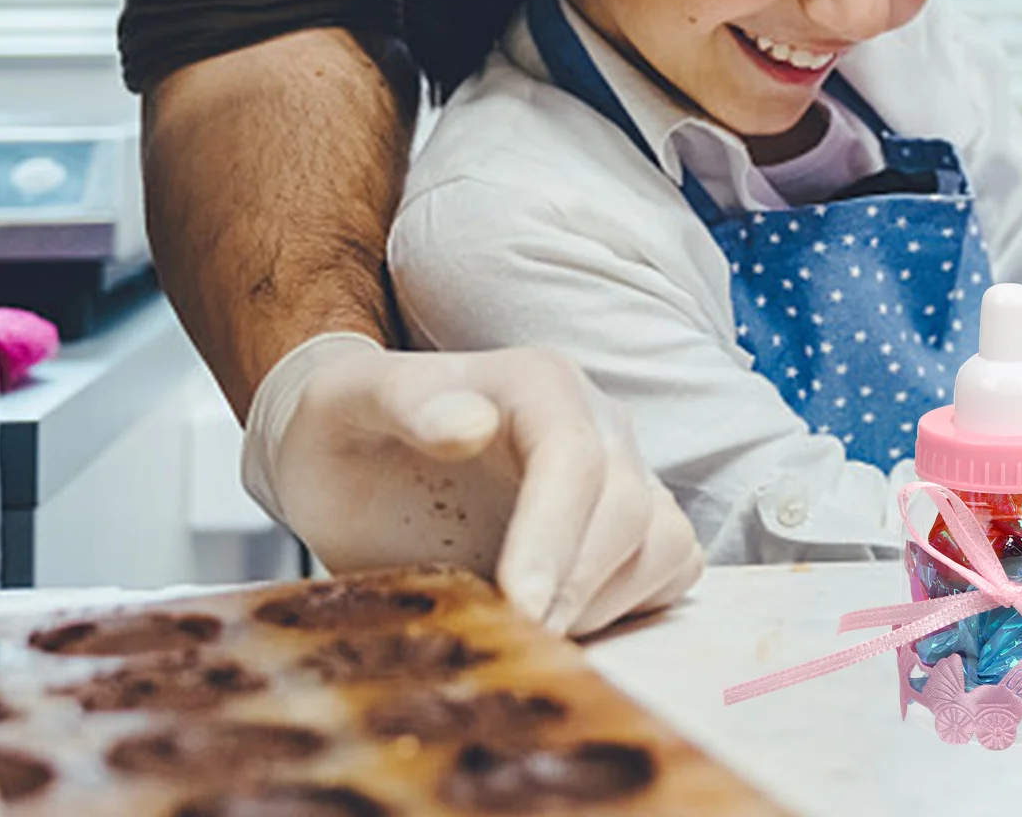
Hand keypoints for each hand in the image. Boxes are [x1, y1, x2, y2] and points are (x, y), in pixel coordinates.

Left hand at [242, 335, 703, 636]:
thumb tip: (471, 426)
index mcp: (537, 381)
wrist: (358, 454)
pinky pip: (672, 565)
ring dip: (603, 602)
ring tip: (525, 629)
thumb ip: (407, 403)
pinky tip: (561, 619)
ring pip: (663, 540)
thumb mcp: (350, 400)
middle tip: (508, 640)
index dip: (553, 537)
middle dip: (573, 586)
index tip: (519, 608)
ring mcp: (622, 470)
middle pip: (626, 508)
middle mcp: (595, 419)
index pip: (573, 456)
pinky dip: (633, 605)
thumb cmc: (349, 424)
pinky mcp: (631, 522)